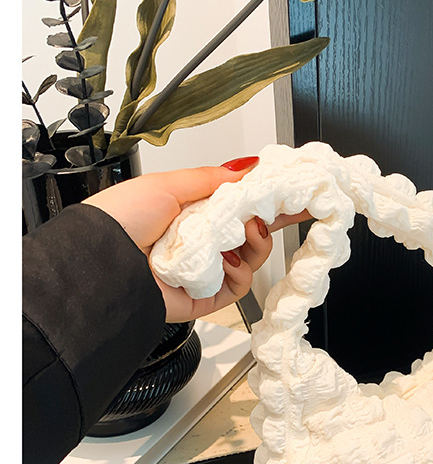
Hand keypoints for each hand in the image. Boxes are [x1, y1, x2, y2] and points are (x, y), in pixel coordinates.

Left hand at [85, 159, 310, 321]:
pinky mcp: (207, 296)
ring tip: (244, 232)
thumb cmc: (122, 219)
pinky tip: (225, 260)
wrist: (104, 261)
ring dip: (257, 243)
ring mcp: (206, 269)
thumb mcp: (170, 184)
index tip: (296, 192)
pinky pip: (240, 286)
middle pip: (254, 233)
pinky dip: (239, 272)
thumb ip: (215, 177)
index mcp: (194, 212)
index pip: (241, 206)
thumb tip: (249, 167)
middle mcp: (203, 241)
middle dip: (269, 219)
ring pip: (253, 259)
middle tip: (274, 209)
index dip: (269, 200)